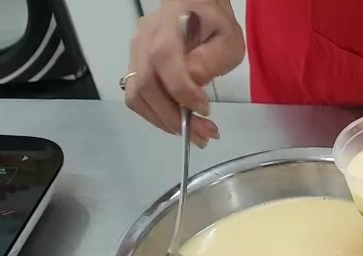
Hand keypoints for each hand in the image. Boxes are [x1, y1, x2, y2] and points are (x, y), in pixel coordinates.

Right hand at [124, 0, 244, 146]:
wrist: (193, 8)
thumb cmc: (214, 24)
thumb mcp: (227, 39)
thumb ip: (212, 60)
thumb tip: (194, 83)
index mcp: (168, 27)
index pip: (164, 60)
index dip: (182, 91)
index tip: (205, 110)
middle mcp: (144, 40)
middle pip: (145, 85)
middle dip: (174, 117)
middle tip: (203, 135)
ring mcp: (135, 54)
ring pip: (136, 96)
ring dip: (164, 122)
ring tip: (193, 134)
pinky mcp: (134, 67)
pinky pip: (137, 98)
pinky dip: (157, 117)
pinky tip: (178, 122)